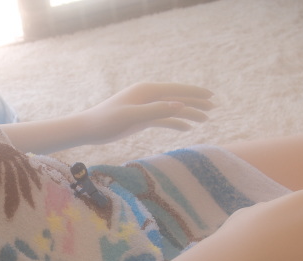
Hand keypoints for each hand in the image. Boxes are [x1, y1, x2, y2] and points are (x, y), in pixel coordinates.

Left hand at [81, 82, 213, 145]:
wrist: (88, 129)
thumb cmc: (107, 121)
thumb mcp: (131, 117)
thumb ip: (155, 110)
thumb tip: (180, 105)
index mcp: (146, 91)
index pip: (176, 90)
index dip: (194, 93)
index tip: (211, 96)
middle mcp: (147, 96)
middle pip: (177, 97)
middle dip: (196, 102)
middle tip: (214, 108)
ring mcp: (144, 107)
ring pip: (171, 108)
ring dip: (188, 113)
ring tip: (205, 119)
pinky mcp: (141, 118)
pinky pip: (162, 118)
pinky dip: (175, 122)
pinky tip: (186, 128)